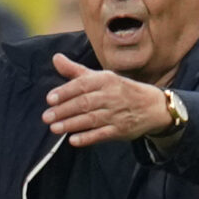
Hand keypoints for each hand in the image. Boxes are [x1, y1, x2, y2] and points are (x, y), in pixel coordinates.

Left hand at [44, 56, 177, 147]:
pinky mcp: (121, 130)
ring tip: (54, 128)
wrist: (152, 106)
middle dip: (64, 110)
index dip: (65, 92)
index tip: (49, 99)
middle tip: (46, 117)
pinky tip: (73, 140)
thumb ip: (76, 71)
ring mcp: (117, 114)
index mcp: (106, 80)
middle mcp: (111, 96)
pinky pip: (102, 134)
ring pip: (91, 119)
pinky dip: (88, 138)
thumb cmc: (120, 90)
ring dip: (71, 124)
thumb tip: (55, 58)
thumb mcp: (100, 77)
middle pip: (85, 103)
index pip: (82, 85)